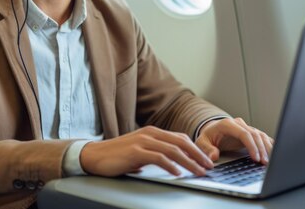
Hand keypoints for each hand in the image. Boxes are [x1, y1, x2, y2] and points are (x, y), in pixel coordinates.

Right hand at [80, 126, 213, 176]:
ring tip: (199, 171)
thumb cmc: (117, 155)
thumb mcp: (140, 150)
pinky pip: (159, 158)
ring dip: (189, 162)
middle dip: (197, 155)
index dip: (196, 149)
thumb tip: (173, 162)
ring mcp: (143, 141)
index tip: (206, 160)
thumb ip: (156, 152)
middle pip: (180, 142)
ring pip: (173, 150)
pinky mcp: (136, 152)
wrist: (95, 155)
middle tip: (209, 166)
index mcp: (152, 132)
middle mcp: (150, 133)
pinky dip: (171, 165)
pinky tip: (178, 173)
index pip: (180, 138)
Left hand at [195, 118, 273, 164]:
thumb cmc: (207, 137)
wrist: (211, 131)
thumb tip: (214, 156)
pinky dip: (269, 144)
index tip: (256, 158)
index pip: (244, 133)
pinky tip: (274, 153)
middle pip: (255, 134)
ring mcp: (246, 127)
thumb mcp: (202, 143)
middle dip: (261, 149)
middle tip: (264, 163)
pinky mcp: (251, 133)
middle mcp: (238, 124)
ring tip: (269, 161)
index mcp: (227, 124)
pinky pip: (262, 137)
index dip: (251, 146)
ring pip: (261, 135)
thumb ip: (207, 149)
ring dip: (267, 148)